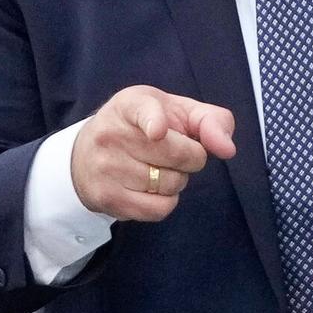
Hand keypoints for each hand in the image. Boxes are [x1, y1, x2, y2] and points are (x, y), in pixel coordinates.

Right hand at [71, 85, 236, 221]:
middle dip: (191, 158)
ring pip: (171, 185)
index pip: (143, 111)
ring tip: (157, 169)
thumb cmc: (142, 128)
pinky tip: (151, 189)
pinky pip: (159, 209)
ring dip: (177, 181)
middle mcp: (112, 134)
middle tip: (174, 153)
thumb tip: (227, 149)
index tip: (157, 131)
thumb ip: (210, 120)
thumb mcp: (175, 111)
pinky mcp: (107, 198)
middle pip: (179, 156)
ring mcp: (106, 168)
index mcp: (130, 104)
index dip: (154, 122)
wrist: (85, 155)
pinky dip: (165, 202)